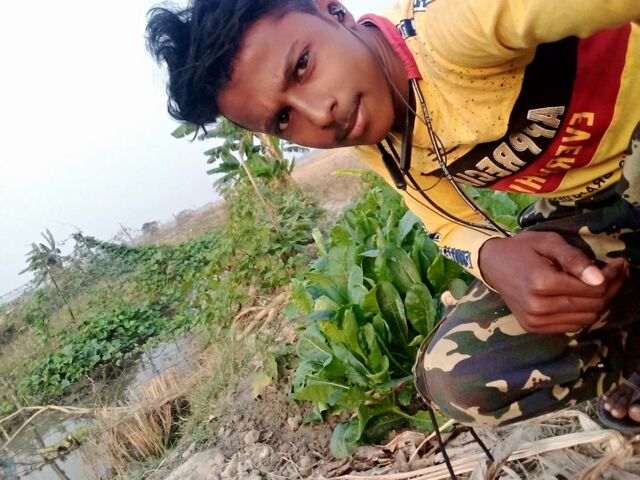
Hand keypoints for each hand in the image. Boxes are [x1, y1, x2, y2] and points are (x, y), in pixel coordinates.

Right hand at [479, 231, 627, 333]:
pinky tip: (584, 298)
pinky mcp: (533, 327)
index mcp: (542, 283)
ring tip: (603, 285)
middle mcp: (538, 306)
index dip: (612, 277)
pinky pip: (571, 326)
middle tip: (616, 272)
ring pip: (585, 319)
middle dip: (610, 289)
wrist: (493, 265)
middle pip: (592, 305)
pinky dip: (583, 314)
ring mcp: (535, 320)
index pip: (593, 289)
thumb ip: (574, 258)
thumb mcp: (548, 242)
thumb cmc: (522, 249)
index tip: (619, 264)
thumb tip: (599, 278)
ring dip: (599, 303)